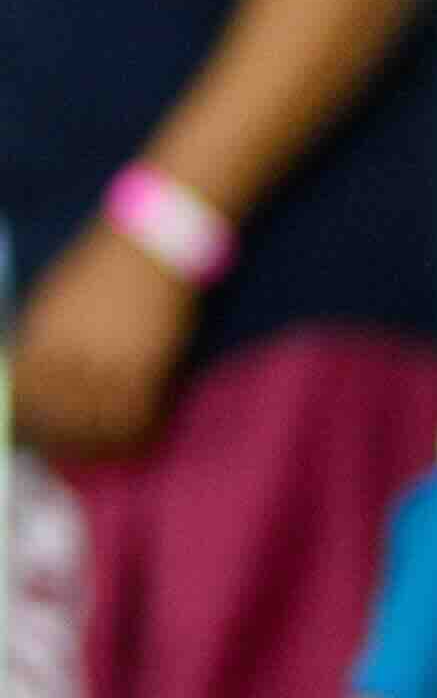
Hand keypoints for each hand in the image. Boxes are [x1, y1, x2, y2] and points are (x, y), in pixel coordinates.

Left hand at [10, 213, 203, 459]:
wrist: (152, 246)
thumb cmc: (99, 266)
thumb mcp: (52, 297)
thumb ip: (38, 337)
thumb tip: (25, 374)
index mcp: (41, 336)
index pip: (23, 395)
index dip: (25, 420)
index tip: (29, 432)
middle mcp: (70, 355)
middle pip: (56, 417)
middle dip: (57, 440)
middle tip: (62, 449)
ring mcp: (110, 365)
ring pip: (94, 425)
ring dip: (94, 444)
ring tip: (95, 450)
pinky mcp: (146, 371)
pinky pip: (134, 418)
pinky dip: (131, 435)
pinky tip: (130, 438)